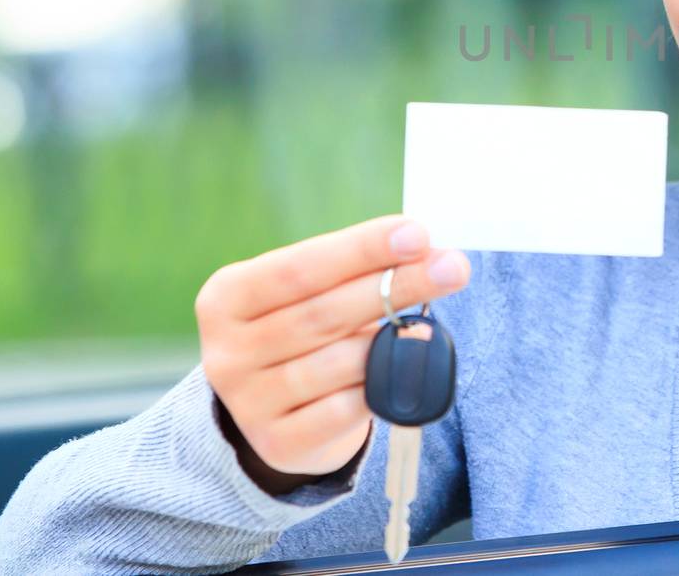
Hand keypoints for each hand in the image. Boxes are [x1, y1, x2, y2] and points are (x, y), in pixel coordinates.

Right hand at [195, 215, 470, 490]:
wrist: (280, 411)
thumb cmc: (306, 329)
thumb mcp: (310, 292)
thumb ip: (354, 271)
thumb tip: (426, 253)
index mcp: (226, 298)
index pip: (299, 268)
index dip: (361, 250)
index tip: (417, 234)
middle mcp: (227, 352)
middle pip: (324, 314)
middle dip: (396, 286)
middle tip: (452, 268)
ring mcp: (249, 404)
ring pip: (339, 363)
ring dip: (395, 341)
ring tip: (429, 325)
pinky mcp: (280, 443)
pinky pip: (347, 409)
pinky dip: (379, 387)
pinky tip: (399, 372)